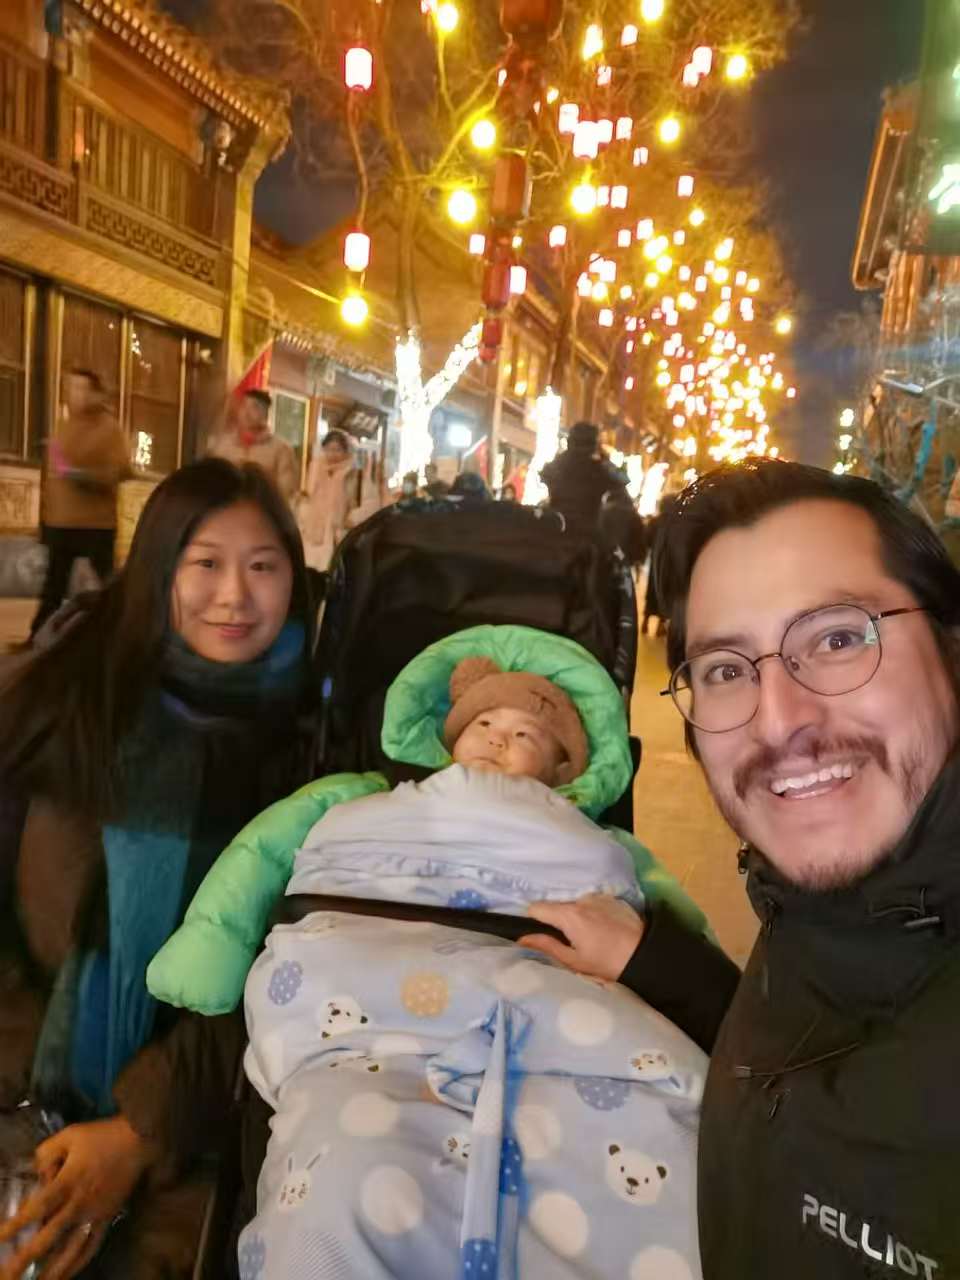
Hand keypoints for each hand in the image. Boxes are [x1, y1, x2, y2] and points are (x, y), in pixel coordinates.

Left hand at [0, 1116, 153, 1279]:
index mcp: (69, 1181)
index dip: (16, 1224)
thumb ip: (46, 1152)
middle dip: (25, 1258)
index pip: (38, 1207)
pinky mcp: (107, 1219)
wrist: (140, 1140)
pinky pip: (91, 1247)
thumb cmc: (103, 1136)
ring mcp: (95, 1215)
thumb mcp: (70, 1135)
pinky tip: (64, 1276)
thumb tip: (34, 1172)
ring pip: (70, 1250)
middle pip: (49, 1237)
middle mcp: (79, 1204)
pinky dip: (77, 1265)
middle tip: (6, 1276)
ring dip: (51, 1270)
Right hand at [518, 893, 644, 981]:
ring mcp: (597, 896)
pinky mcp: (611, 898)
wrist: (646, 955)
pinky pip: (592, 904)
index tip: (541, 934)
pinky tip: (602, 930)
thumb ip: (547, 947)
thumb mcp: (574, 961)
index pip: (537, 908)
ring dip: (575, 917)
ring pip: (575, 905)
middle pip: (557, 906)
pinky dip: (591, 914)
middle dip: (557, 922)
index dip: (534, 921)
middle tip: (569, 943)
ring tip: (589, 938)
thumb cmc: (607, 963)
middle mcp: (581, 899)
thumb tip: (522, 939)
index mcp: (569, 915)